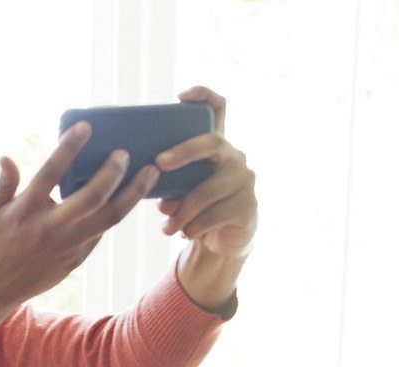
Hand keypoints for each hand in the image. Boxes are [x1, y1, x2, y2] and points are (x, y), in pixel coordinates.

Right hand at [0, 121, 158, 311]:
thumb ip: (4, 185)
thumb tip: (7, 158)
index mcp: (26, 210)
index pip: (51, 172)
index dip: (69, 147)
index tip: (85, 127)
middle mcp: (50, 227)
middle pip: (92, 195)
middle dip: (113, 170)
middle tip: (123, 153)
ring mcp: (67, 244)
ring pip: (110, 216)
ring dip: (134, 192)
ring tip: (150, 172)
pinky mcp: (78, 257)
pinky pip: (104, 231)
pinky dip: (119, 211)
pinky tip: (131, 195)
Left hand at [156, 87, 256, 256]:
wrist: (221, 240)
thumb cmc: (193, 208)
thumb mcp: (177, 190)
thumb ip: (165, 183)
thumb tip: (150, 188)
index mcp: (214, 147)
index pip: (218, 110)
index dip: (203, 96)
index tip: (181, 95)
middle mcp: (233, 156)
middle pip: (212, 142)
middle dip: (184, 151)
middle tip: (159, 163)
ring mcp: (244, 179)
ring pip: (207, 190)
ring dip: (182, 211)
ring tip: (167, 226)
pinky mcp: (248, 204)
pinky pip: (214, 215)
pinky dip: (193, 226)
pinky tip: (184, 233)